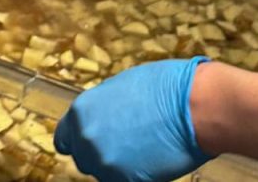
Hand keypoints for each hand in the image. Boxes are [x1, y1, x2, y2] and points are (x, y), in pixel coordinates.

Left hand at [54, 57, 212, 181]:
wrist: (193, 105)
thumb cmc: (164, 87)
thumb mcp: (122, 86)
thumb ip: (103, 107)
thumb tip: (101, 118)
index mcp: (82, 111)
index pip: (64, 139)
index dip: (78, 141)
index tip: (90, 142)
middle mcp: (86, 138)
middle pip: (83, 158)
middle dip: (100, 153)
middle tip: (125, 144)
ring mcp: (104, 162)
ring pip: (103, 173)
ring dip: (118, 166)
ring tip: (142, 150)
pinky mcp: (125, 181)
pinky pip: (123, 181)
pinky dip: (135, 176)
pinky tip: (151, 161)